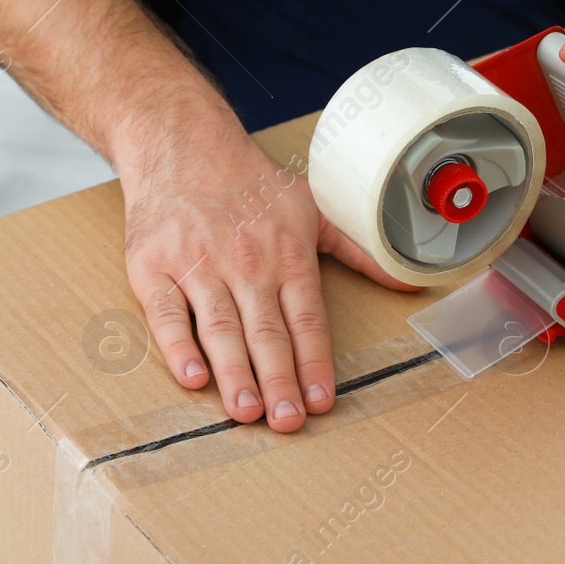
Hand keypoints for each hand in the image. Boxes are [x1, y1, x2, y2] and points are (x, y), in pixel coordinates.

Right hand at [117, 107, 414, 432]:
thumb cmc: (249, 182)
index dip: (316, 361)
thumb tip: (410, 281)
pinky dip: (178, 346)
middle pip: (267, 330)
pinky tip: (192, 376)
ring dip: (235, 372)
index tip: (323, 400)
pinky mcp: (154, 267)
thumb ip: (358, 251)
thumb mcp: (313, 208)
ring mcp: (198, 264)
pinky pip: (167, 313)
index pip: (307, 318)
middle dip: (279, 379)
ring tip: (246, 411)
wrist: (182, 142)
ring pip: (220, 327)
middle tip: (288, 421)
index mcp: (287, 253)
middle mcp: (246, 261)